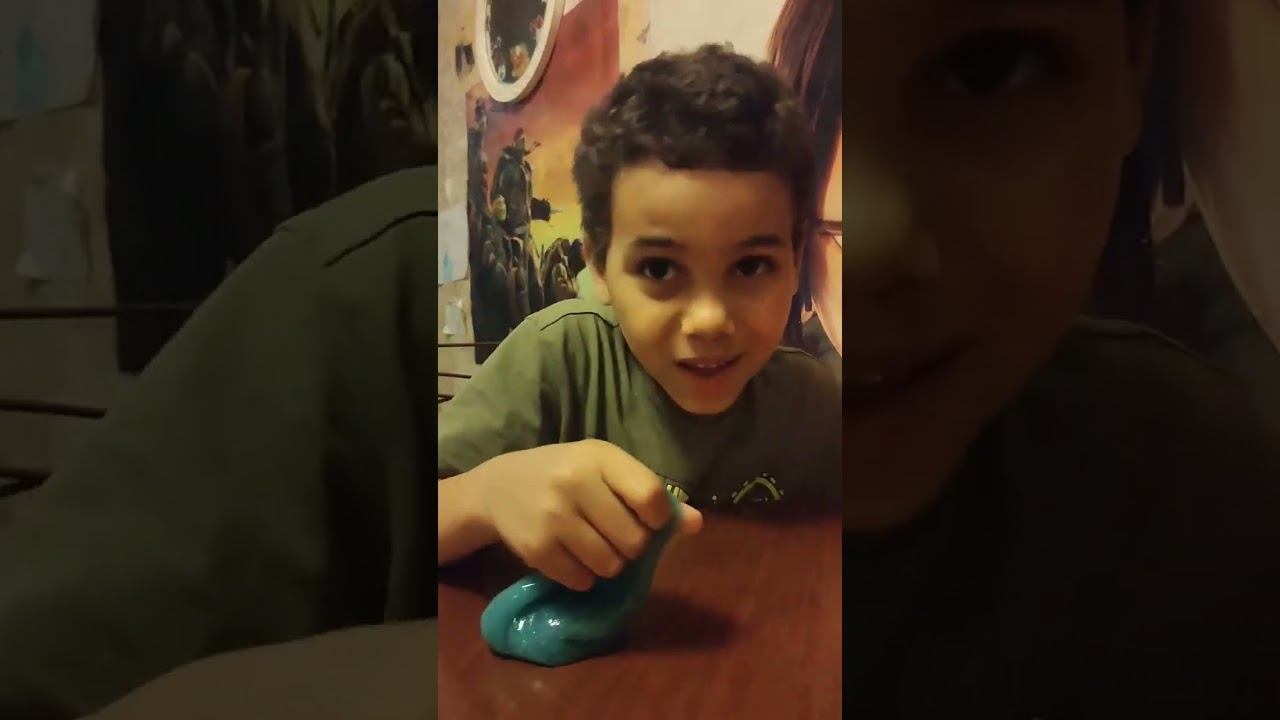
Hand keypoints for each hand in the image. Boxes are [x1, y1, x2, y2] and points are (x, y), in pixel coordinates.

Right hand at [475, 440, 702, 590]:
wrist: (499, 485)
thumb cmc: (566, 475)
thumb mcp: (606, 471)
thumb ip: (650, 494)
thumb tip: (696, 524)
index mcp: (599, 456)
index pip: (650, 496)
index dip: (657, 518)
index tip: (646, 519)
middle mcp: (575, 482)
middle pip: (634, 539)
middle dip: (632, 545)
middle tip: (615, 535)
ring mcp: (553, 516)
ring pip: (610, 565)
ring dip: (610, 564)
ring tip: (594, 546)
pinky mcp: (536, 548)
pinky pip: (582, 580)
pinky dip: (585, 576)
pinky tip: (572, 556)